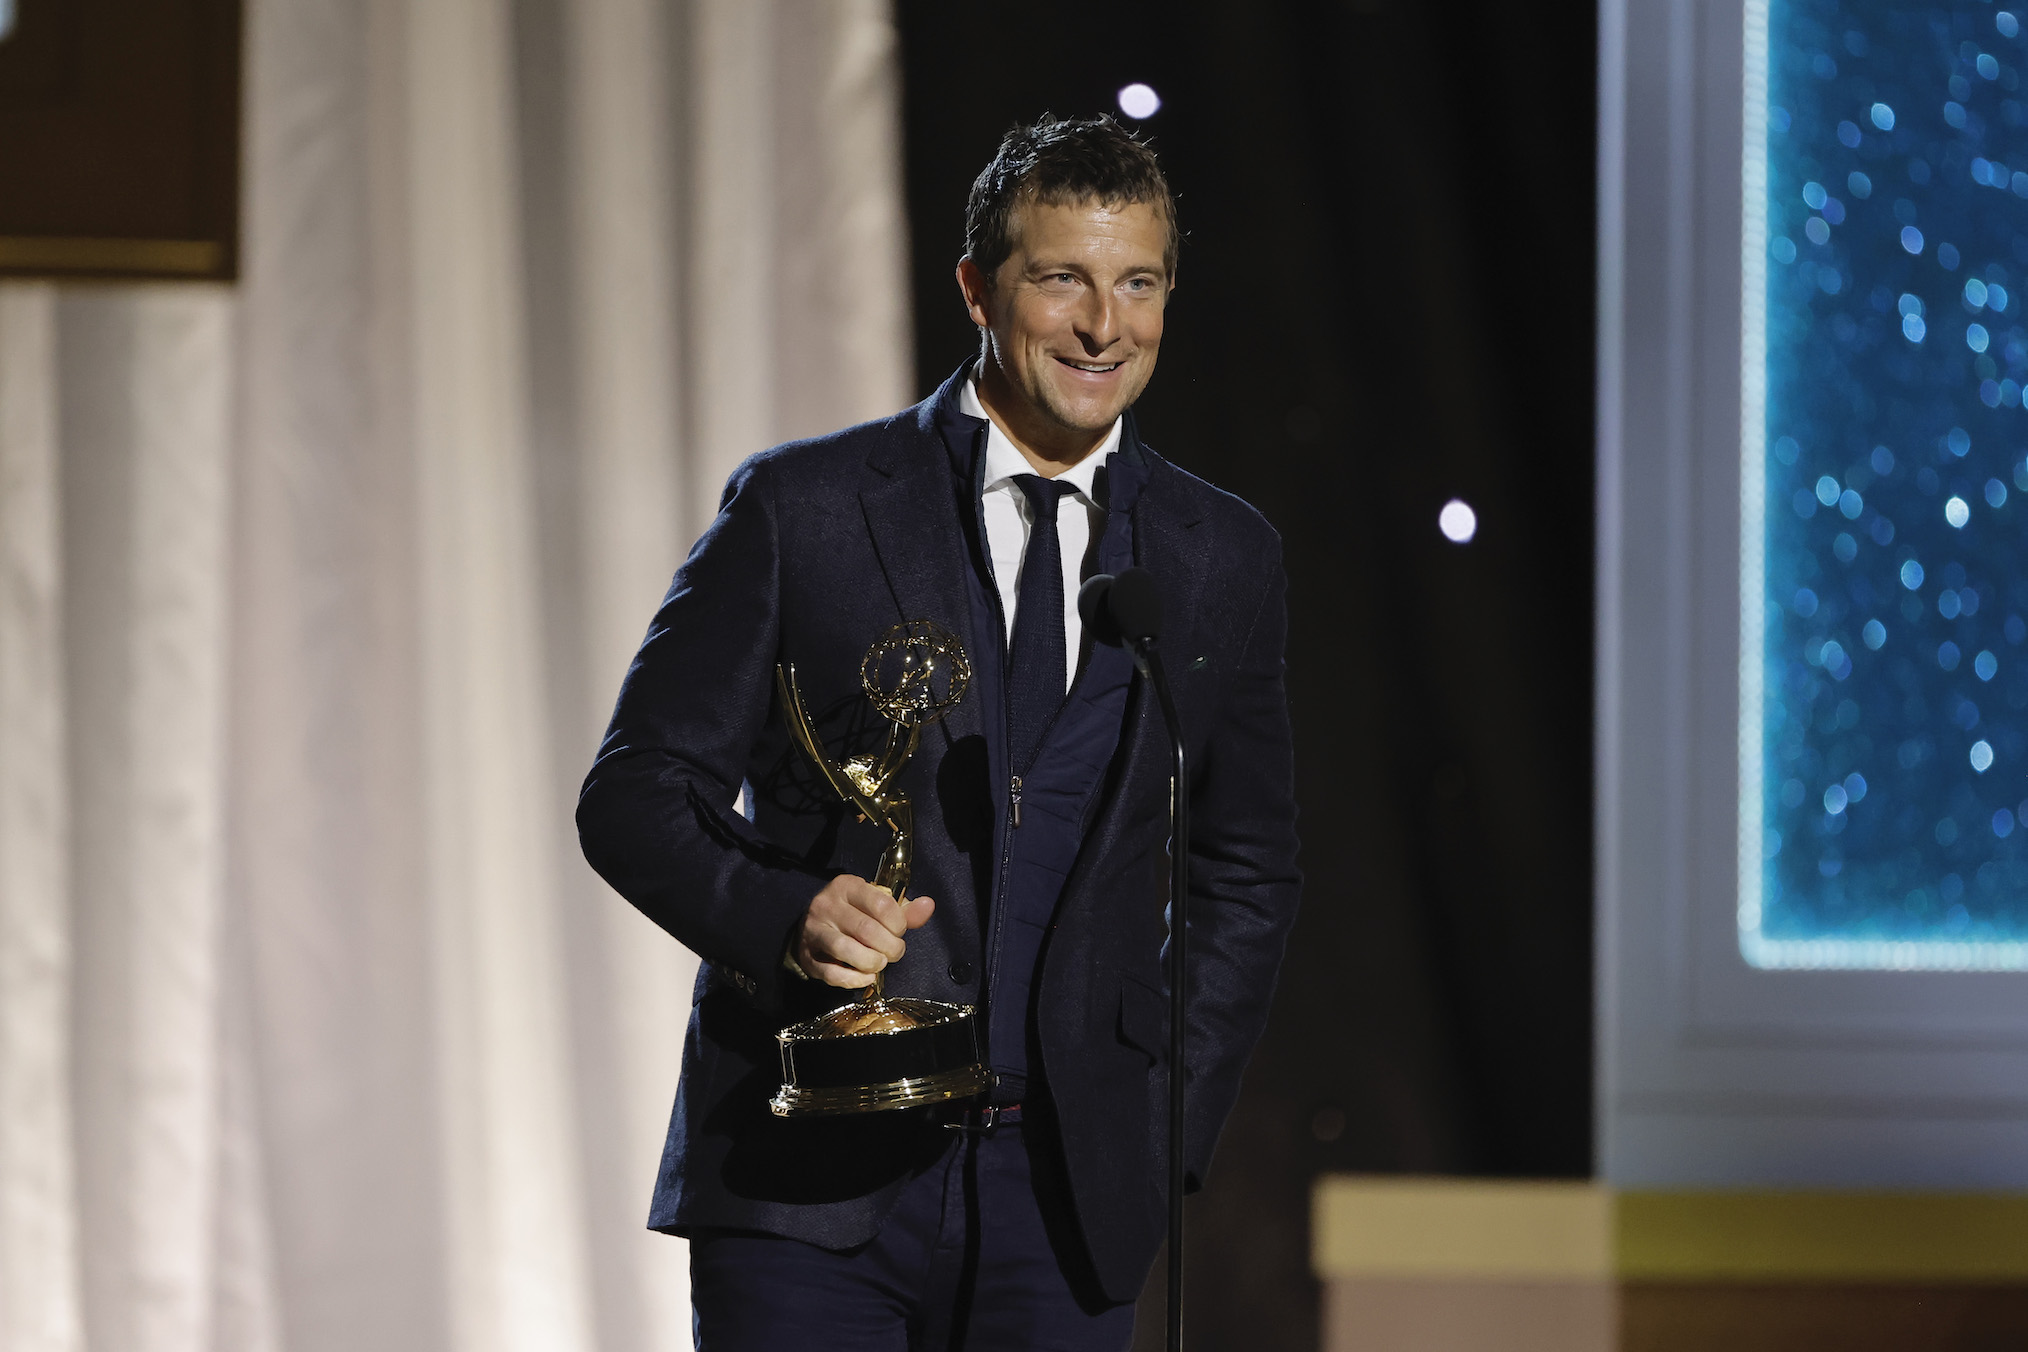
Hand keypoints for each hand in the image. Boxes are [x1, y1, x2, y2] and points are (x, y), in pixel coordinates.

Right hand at [793, 875, 934, 987]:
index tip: (899, 932)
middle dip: (889, 947)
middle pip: (866, 929)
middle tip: (894, 953)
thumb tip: (928, 905)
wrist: (813, 927)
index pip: (881, 903)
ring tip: (880, 963)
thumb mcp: (877, 905)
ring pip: (845, 949)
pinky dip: (854, 980)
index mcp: (847, 886)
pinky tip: (866, 978)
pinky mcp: (807, 957)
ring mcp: (813, 930)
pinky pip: (832, 973)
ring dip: (871, 962)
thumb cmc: (853, 915)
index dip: (898, 924)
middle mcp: (827, 905)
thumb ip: (905, 911)